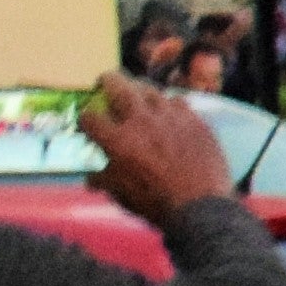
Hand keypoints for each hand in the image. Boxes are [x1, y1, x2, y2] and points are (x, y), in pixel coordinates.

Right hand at [76, 75, 233, 222]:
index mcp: (117, 140)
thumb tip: (91, 178)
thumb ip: (104, 180)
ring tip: (137, 91)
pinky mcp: (195, 120)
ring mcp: (171, 118)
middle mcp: (141, 122)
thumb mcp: (120, 194)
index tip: (87, 120)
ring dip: (140, 90)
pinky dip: (169, 104)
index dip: (85, 118)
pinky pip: (179, 102)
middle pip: (119, 88)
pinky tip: (169, 109)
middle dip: (108, 80)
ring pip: (151, 91)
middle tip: (105, 79)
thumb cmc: (155, 203)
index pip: (90, 118)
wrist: (201, 206)